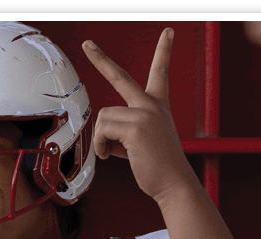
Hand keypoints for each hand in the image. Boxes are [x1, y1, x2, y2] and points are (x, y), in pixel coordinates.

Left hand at [82, 28, 197, 202]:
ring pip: (103, 116)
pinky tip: (113, 156)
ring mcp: (145, 114)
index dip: (165, 50)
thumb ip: (124, 129)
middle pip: (120, 76)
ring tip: (116, 152)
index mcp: (158, 106)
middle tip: (86, 44)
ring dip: (102, 138)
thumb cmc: (157, 167)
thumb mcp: (142, 141)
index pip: (160, 72)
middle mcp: (152, 105)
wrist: (174, 184)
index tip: (169, 32)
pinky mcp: (136, 127)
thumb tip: (104, 132)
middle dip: (100, 59)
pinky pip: (102, 130)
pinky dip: (101, 146)